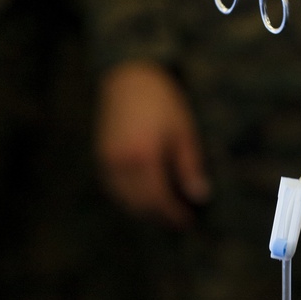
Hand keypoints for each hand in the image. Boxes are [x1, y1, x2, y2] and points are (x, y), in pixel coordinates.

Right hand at [96, 61, 210, 228]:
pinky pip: (114, 190)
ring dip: (144, 211)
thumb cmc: (162, 101)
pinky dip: (129, 199)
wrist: (128, 77)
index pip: (159, 200)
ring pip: (124, 201)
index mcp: (144, 157)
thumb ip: (189, 166)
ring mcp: (107, 162)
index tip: (189, 221)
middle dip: (160, 217)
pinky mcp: (101, 157)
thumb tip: (200, 196)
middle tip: (179, 221)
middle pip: (140, 205)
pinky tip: (145, 198)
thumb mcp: (183, 131)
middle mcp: (121, 164)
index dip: (173, 215)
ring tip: (164, 213)